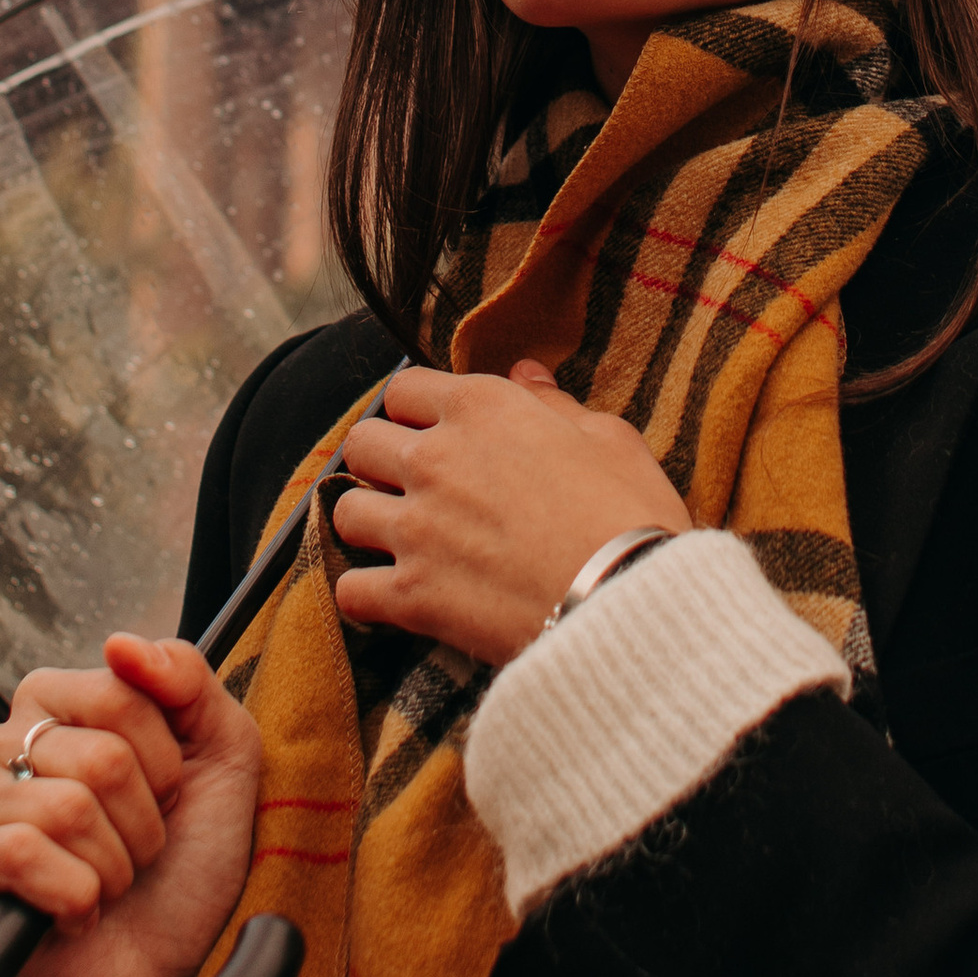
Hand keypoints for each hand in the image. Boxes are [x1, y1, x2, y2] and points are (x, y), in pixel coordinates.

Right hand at [0, 636, 263, 976]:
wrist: (165, 972)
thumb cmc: (189, 865)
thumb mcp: (223, 758)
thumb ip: (189, 681)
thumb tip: (122, 643)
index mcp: (59, 701)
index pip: (119, 690)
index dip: (167, 757)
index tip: (168, 792)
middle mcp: (3, 741)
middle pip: (101, 756)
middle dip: (144, 819)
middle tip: (136, 850)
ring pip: (67, 809)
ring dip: (115, 865)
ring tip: (107, 884)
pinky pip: (21, 855)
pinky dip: (76, 898)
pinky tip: (74, 915)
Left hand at [330, 360, 687, 667]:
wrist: (630, 604)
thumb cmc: (631, 516)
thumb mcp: (609, 438)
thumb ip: (555, 403)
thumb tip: (525, 372)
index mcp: (482, 409)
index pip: (405, 389)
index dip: (418, 412)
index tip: (437, 435)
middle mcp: (435, 459)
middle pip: (363, 443)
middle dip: (381, 460)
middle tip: (414, 487)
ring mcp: (417, 527)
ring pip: (346, 510)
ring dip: (369, 523)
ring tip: (400, 541)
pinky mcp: (411, 594)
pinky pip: (350, 589)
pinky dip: (365, 596)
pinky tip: (390, 599)